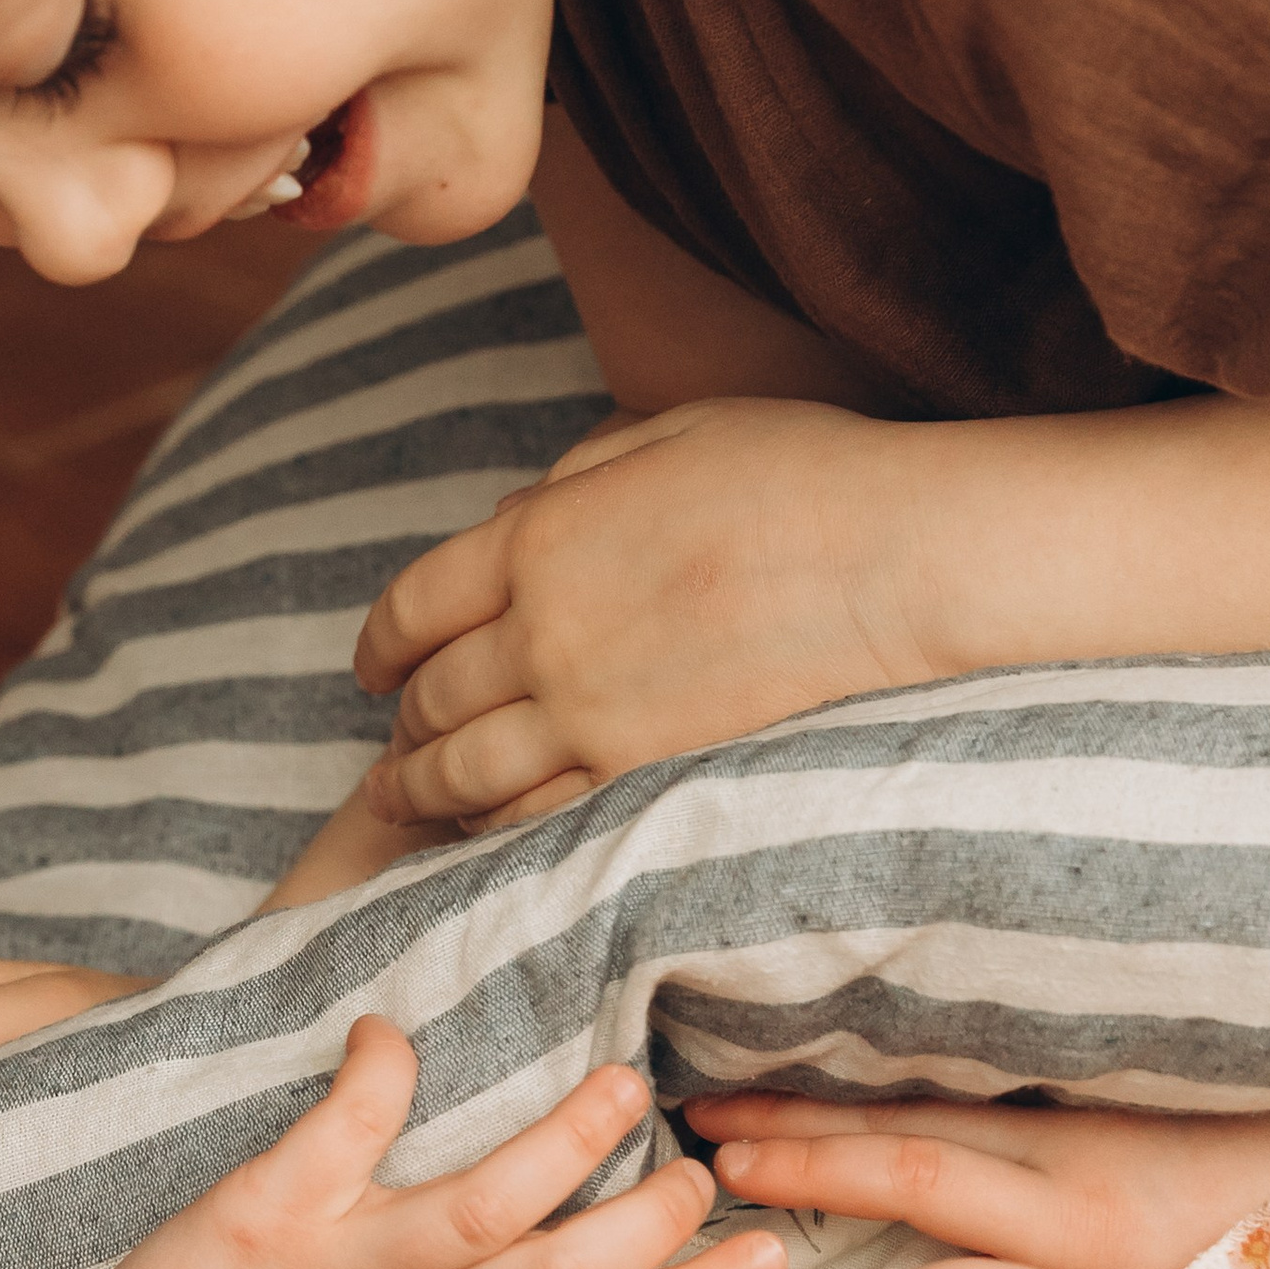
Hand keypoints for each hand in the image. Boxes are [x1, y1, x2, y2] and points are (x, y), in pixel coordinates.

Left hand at [354, 400, 947, 829]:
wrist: (898, 559)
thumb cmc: (804, 476)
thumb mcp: (669, 437)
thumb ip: (577, 480)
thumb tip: (513, 516)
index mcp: (539, 538)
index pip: (415, 605)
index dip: (379, 644)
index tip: (371, 669)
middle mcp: (543, 631)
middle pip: (433, 696)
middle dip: (402, 722)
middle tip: (394, 739)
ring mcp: (588, 713)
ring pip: (463, 771)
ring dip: (421, 787)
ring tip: (402, 798)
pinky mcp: (641, 775)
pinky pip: (534, 819)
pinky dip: (491, 829)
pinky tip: (481, 831)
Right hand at [688, 1093, 1269, 1268]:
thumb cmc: (1269, 1263)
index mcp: (1079, 1217)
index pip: (918, 1175)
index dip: (816, 1170)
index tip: (731, 1164)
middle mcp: (1067, 1150)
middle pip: (901, 1119)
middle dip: (791, 1116)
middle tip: (695, 1112)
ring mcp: (1079, 1113)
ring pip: (930, 1091)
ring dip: (833, 1090)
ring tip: (747, 1083)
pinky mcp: (1095, 1093)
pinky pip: (972, 1082)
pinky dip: (897, 1078)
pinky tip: (855, 1074)